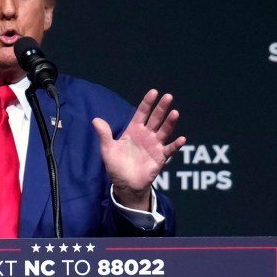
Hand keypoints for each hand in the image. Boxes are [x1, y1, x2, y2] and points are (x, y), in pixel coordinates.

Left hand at [93, 89, 182, 205]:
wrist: (125, 185)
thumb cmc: (116, 166)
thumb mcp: (107, 149)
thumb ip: (104, 134)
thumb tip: (95, 119)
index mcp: (134, 130)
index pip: (142, 113)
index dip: (147, 102)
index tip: (154, 92)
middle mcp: (146, 135)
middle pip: (155, 118)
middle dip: (161, 108)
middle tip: (168, 97)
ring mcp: (155, 145)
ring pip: (164, 131)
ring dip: (170, 123)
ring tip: (175, 113)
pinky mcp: (160, 157)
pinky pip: (169, 149)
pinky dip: (175, 145)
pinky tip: (181, 139)